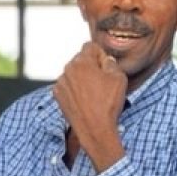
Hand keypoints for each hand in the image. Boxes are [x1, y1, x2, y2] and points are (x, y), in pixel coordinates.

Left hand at [53, 42, 126, 171]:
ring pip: (73, 73)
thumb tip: (106, 60)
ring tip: (93, 93)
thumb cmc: (107, 104)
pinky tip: (84, 99)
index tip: (105, 65)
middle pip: (80, 60)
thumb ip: (111, 63)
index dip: (100, 54)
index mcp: (81, 62)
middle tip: (101, 81)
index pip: (90, 46)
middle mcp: (67, 70)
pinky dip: (75, 89)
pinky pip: (68, 86)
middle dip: (91, 66)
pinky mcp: (57, 95)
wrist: (94, 129)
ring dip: (82, 78)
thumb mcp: (119, 78)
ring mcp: (60, 83)